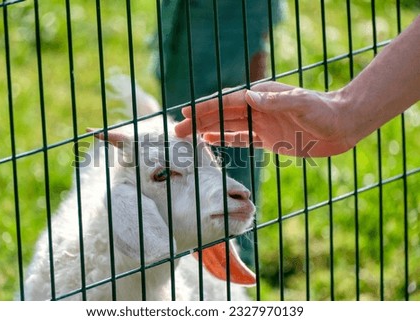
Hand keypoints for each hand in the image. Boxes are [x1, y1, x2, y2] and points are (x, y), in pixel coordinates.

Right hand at [175, 81, 353, 156]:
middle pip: (222, 115)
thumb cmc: (324, 112)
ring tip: (188, 137)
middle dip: (199, 121)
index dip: (206, 107)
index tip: (186, 111)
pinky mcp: (268, 138)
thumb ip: (276, 101)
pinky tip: (211, 142)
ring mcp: (261, 123)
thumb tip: (248, 96)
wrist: (341, 125)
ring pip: (228, 127)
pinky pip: (241, 138)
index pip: (227, 101)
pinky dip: (225, 140)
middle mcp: (257, 108)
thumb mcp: (302, 104)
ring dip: (208, 131)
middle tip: (178, 130)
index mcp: (261, 96)